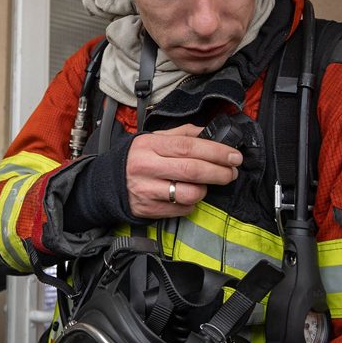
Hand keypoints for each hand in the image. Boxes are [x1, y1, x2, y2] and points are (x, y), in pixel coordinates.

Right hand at [125, 124, 242, 218]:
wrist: (108, 183)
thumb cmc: (137, 158)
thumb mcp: (153, 138)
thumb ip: (181, 134)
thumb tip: (209, 132)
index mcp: (150, 145)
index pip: (188, 146)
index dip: (215, 151)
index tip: (233, 155)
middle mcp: (147, 167)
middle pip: (192, 170)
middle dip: (219, 172)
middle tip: (232, 172)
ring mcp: (147, 190)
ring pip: (189, 194)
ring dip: (205, 190)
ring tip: (205, 184)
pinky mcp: (149, 209)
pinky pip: (181, 209)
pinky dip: (191, 203)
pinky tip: (187, 195)